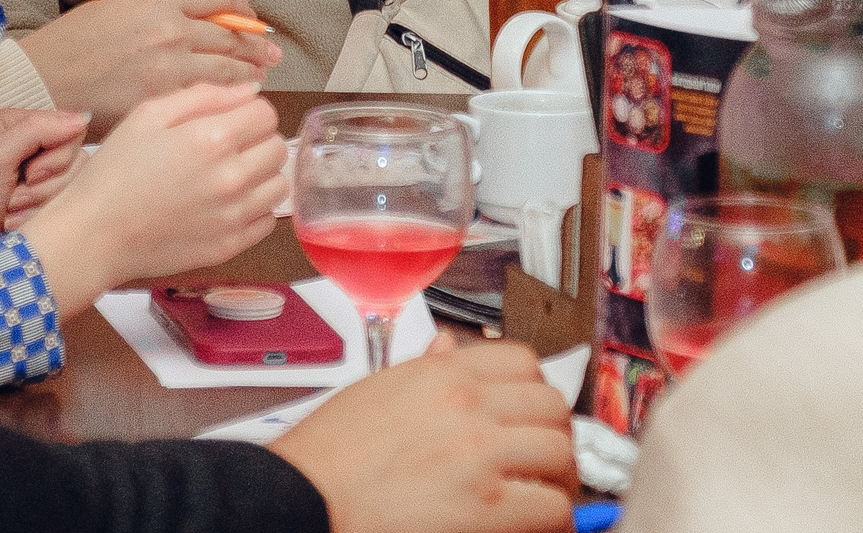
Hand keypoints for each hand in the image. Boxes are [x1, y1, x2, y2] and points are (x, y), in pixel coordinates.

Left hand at [0, 106, 88, 250]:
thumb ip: (37, 130)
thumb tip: (81, 120)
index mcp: (18, 127)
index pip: (69, 129)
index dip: (56, 156)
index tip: (31, 174)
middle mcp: (30, 149)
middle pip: (75, 160)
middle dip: (45, 186)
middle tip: (13, 198)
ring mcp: (37, 180)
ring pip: (72, 186)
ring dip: (39, 205)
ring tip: (9, 214)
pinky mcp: (40, 206)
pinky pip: (64, 208)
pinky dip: (38, 218)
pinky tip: (15, 224)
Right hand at [14, 0, 280, 135]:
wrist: (36, 86)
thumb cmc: (70, 45)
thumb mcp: (111, 3)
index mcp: (157, 0)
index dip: (243, 9)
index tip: (250, 20)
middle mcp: (168, 29)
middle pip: (230, 35)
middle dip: (254, 47)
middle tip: (269, 55)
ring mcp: (167, 68)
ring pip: (226, 71)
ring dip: (247, 75)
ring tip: (257, 79)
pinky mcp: (161, 102)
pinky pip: (205, 100)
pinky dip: (223, 101)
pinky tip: (229, 103)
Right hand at [18, 81, 286, 307]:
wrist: (94, 235)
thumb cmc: (114, 172)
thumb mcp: (148, 115)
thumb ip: (203, 96)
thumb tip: (249, 91)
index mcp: (212, 139)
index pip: (267, 114)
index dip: (248, 111)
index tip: (229, 119)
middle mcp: (232, 178)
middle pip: (278, 147)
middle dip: (258, 140)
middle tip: (227, 147)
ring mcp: (234, 216)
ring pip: (278, 184)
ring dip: (261, 175)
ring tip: (228, 176)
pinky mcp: (230, 246)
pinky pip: (267, 221)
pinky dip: (255, 209)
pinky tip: (226, 204)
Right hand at [271, 333, 576, 532]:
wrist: (301, 501)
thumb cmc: (326, 460)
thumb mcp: (374, 392)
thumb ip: (422, 369)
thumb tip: (448, 348)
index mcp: (442, 374)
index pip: (522, 362)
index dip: (532, 392)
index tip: (529, 416)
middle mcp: (469, 405)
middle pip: (551, 405)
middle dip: (553, 434)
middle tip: (545, 461)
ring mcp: (482, 453)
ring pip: (560, 452)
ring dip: (558, 478)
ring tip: (544, 497)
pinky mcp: (488, 505)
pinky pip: (553, 506)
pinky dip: (553, 520)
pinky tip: (534, 526)